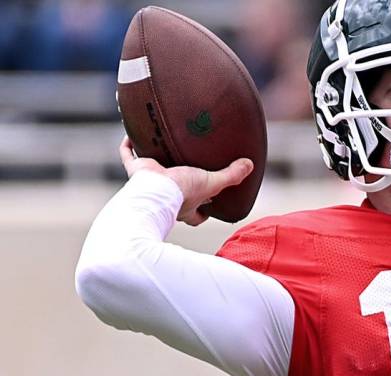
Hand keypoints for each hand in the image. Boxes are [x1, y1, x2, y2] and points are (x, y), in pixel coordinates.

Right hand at [118, 136, 252, 225]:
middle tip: (186, 172)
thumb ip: (232, 176)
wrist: (155, 189)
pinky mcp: (136, 171)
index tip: (210, 208)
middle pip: (173, 195)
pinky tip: (133, 133)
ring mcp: (149, 184)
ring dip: (153, 163)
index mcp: (186, 206)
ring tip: (161, 149)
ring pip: (152, 176)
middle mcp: (167, 197)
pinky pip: (129, 156)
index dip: (203, 213)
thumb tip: (250, 165)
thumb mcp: (212, 183)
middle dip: (178, 186)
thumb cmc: (183, 192)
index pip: (196, 216)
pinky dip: (129, 146)